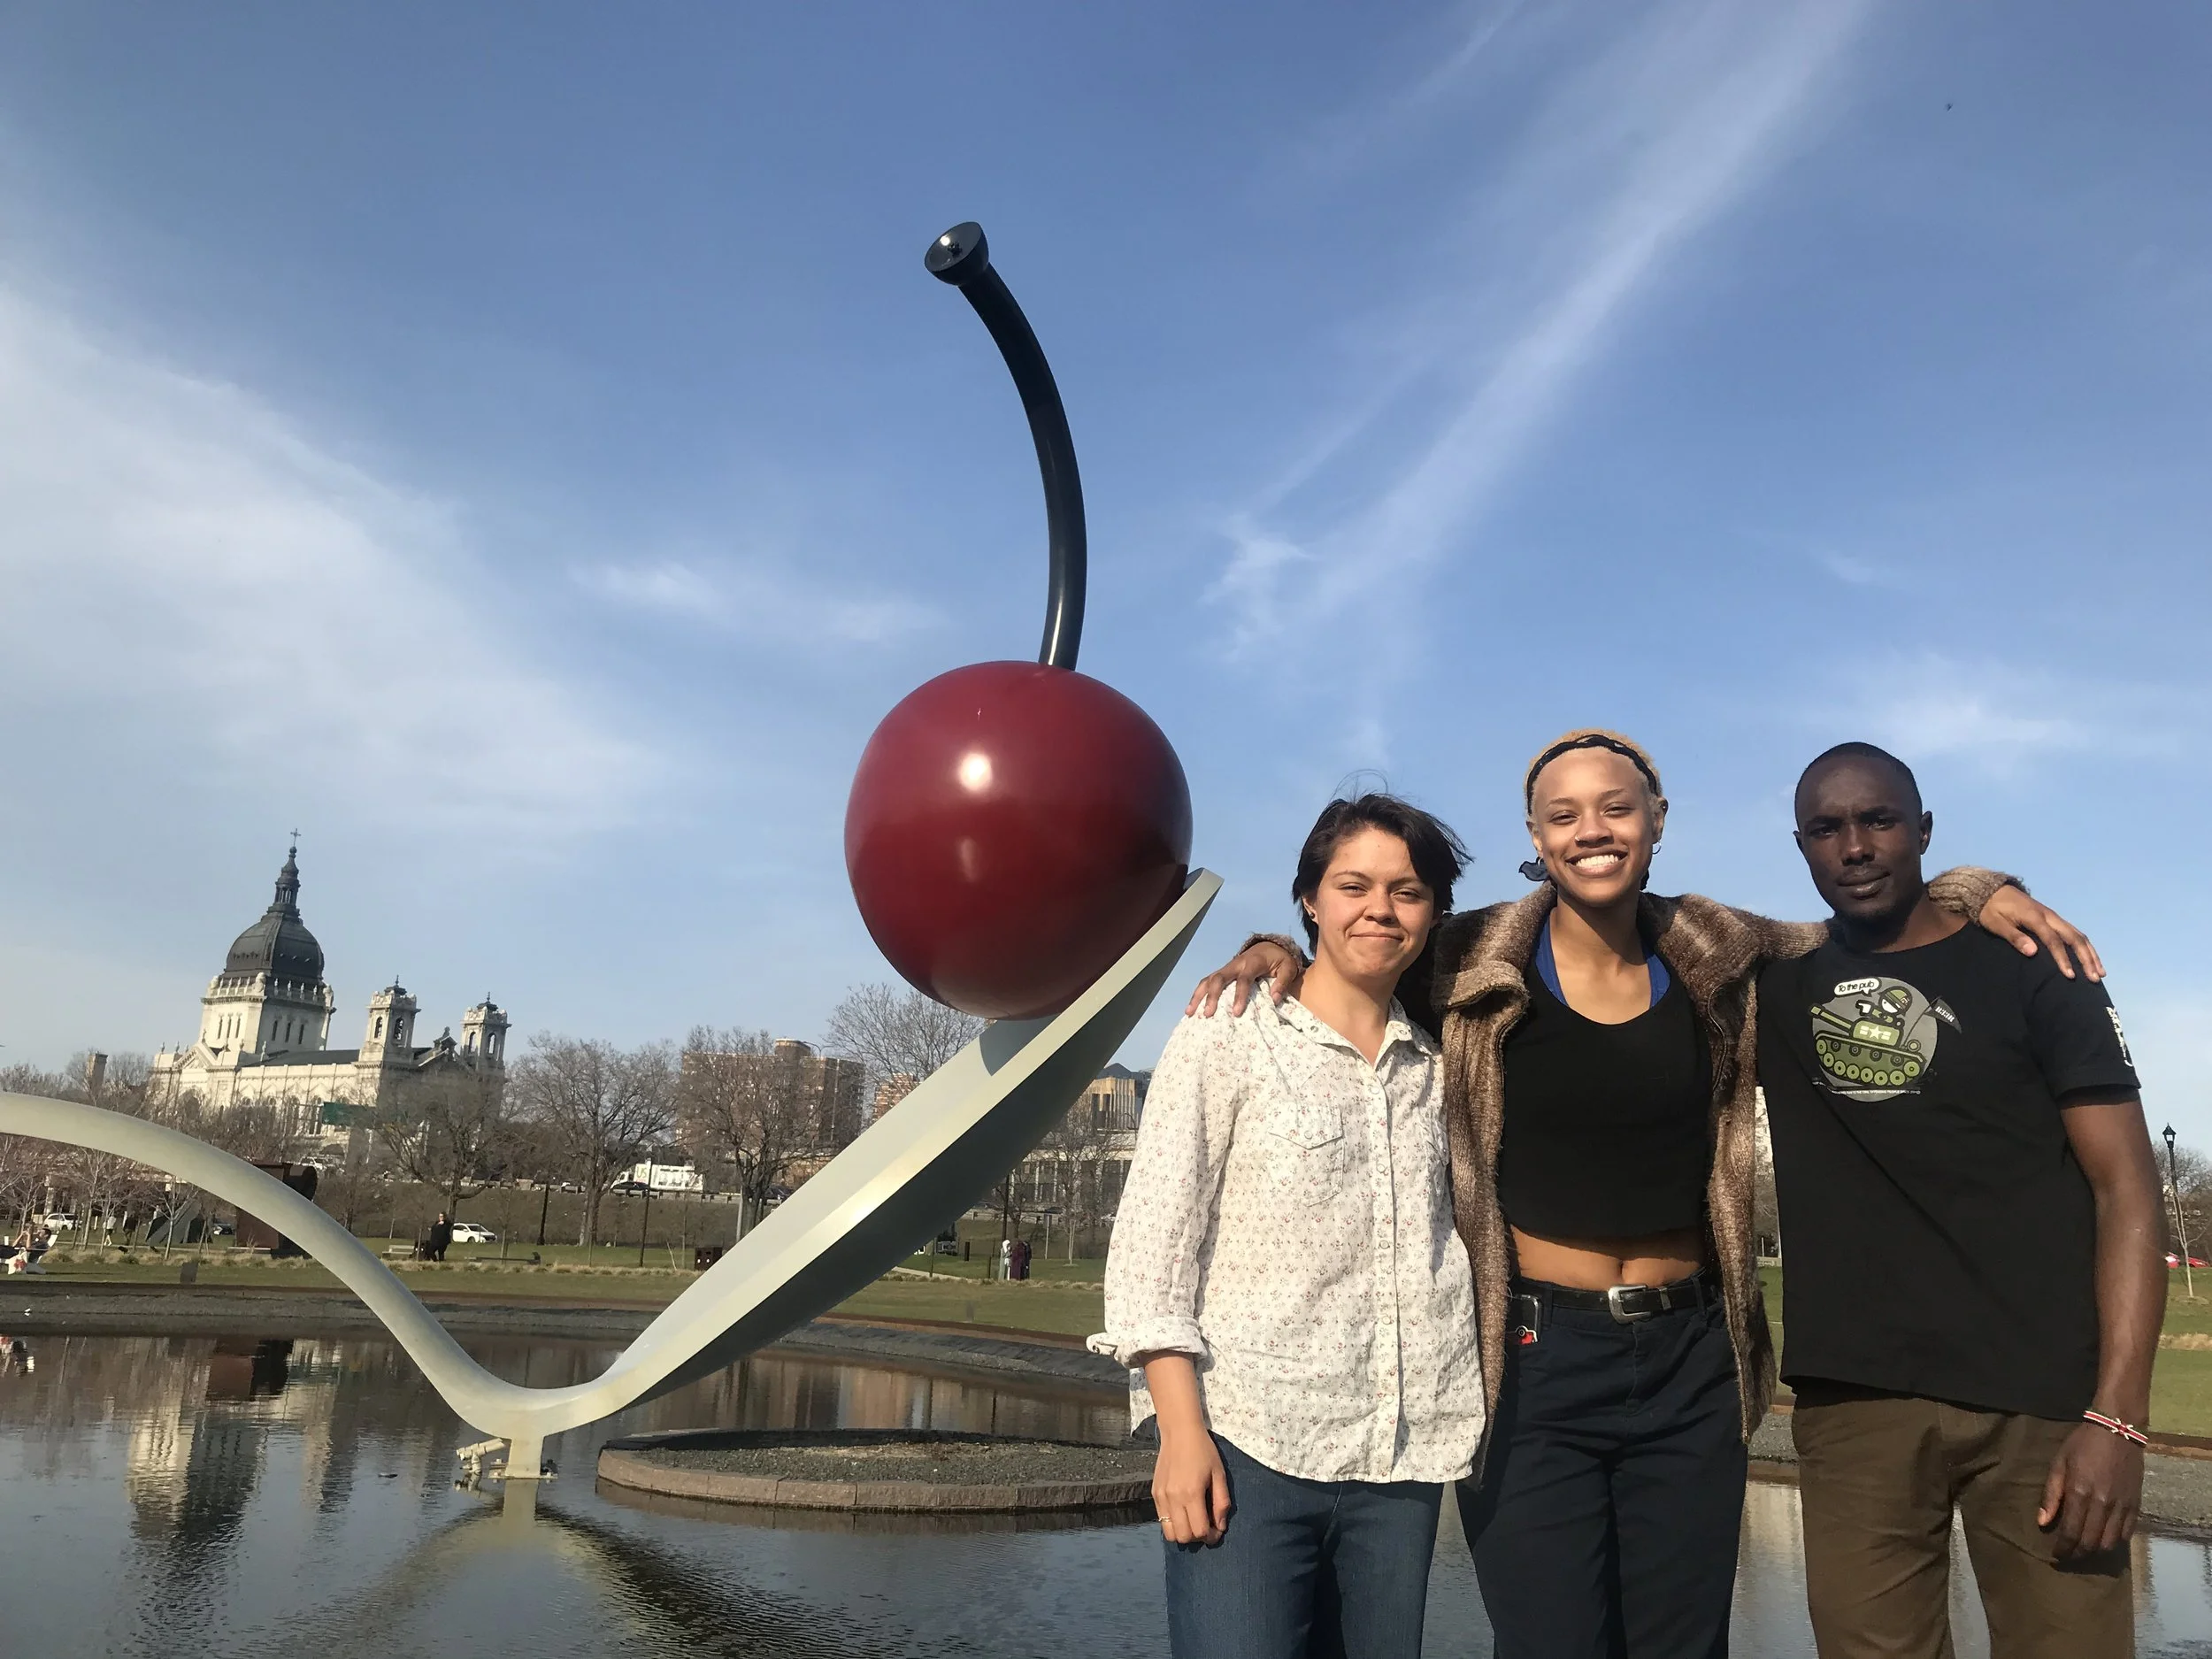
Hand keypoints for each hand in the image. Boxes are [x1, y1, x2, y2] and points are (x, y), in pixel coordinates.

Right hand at [1154, 1428, 1231, 1545]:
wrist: (1179, 1432)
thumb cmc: (1203, 1451)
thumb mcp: (1219, 1474)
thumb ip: (1221, 1502)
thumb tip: (1221, 1526)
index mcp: (1192, 1493)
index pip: (1200, 1531)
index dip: (1212, 1536)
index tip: (1218, 1529)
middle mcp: (1173, 1498)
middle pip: (1184, 1537)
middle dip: (1198, 1537)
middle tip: (1206, 1525)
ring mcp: (1161, 1497)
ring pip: (1170, 1533)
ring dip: (1183, 1532)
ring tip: (1193, 1520)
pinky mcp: (1154, 1494)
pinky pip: (1162, 1520)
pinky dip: (1173, 1523)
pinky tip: (1183, 1511)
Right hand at [1185, 941, 1302, 1017]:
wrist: (1269, 946)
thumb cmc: (1279, 960)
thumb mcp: (1288, 968)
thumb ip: (1282, 983)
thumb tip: (1274, 1000)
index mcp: (1252, 963)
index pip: (1243, 979)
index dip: (1239, 995)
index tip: (1236, 1012)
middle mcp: (1235, 964)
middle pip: (1219, 978)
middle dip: (1212, 996)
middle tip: (1208, 1014)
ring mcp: (1226, 968)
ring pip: (1208, 979)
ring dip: (1198, 996)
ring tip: (1189, 1013)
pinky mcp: (1222, 973)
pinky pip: (1207, 982)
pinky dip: (1198, 995)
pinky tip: (1191, 1009)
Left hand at [1979, 885, 2104, 980]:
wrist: (1992, 890)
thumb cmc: (1991, 909)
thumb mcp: (1996, 923)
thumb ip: (2014, 937)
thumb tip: (2033, 952)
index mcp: (2035, 917)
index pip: (2053, 940)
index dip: (2062, 958)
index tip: (2070, 975)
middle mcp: (2049, 916)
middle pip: (2074, 937)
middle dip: (2086, 958)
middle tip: (2094, 977)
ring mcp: (2053, 916)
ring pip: (2078, 935)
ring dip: (2090, 953)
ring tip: (2099, 972)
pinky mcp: (2053, 919)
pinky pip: (2074, 932)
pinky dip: (2084, 946)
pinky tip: (2090, 958)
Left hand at [2038, 1422, 2141, 1556]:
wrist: (2118, 1431)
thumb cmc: (2082, 1445)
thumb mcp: (2059, 1463)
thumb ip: (2051, 1495)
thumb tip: (2042, 1522)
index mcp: (2079, 1493)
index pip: (2070, 1532)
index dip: (2063, 1549)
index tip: (2056, 1555)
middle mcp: (2102, 1504)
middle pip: (2090, 1542)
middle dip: (2077, 1554)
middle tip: (2068, 1555)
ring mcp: (2122, 1506)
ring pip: (2109, 1543)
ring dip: (2096, 1551)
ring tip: (2085, 1549)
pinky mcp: (2136, 1506)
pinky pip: (2126, 1534)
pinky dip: (2115, 1542)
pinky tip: (2104, 1540)